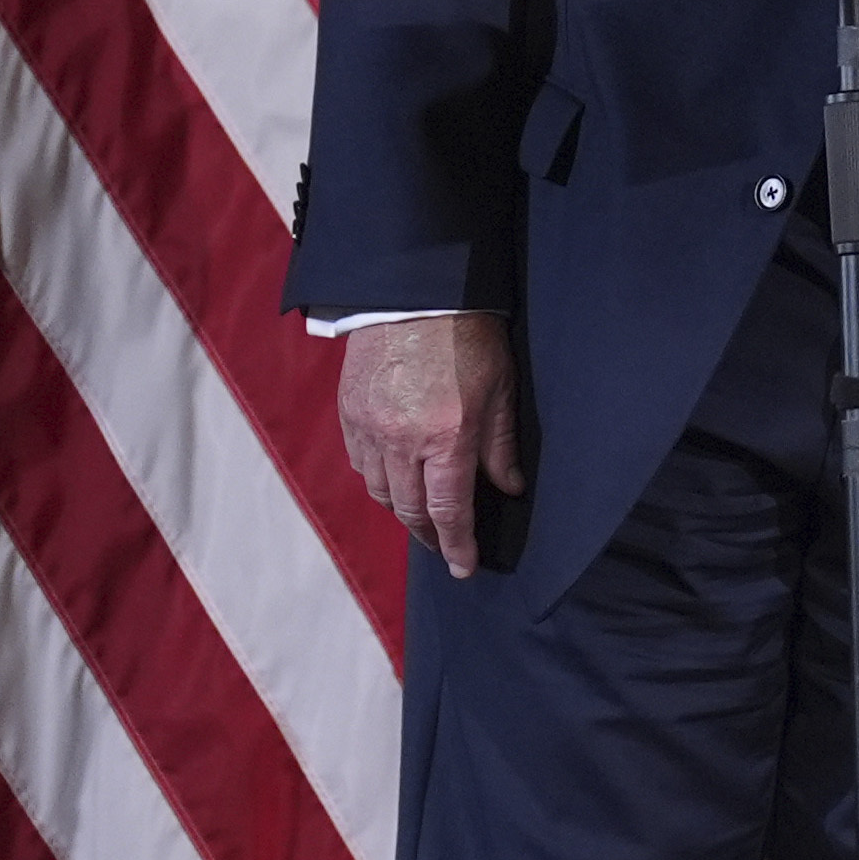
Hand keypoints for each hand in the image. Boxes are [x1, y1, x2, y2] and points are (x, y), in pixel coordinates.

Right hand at [339, 313, 523, 576]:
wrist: (412, 290)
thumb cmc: (467, 334)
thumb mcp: (500, 388)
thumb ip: (501, 445)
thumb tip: (509, 487)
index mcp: (446, 437)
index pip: (449, 511)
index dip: (457, 546)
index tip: (463, 568)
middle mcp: (402, 441)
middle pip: (411, 510)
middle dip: (429, 535)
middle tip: (444, 546)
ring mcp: (370, 427)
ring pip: (380, 491)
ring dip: (401, 508)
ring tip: (420, 511)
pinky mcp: (349, 412)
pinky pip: (359, 463)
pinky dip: (377, 478)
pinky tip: (393, 476)